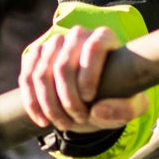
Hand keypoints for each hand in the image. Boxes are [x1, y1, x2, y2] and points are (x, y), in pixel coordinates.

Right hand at [19, 25, 139, 132]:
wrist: (93, 101)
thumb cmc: (116, 98)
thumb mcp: (132, 107)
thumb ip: (126, 109)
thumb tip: (98, 109)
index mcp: (105, 37)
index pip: (94, 47)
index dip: (88, 75)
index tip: (90, 99)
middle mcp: (78, 34)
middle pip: (63, 64)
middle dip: (68, 99)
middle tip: (79, 119)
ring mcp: (54, 43)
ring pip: (41, 74)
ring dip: (50, 105)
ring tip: (64, 123)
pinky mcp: (35, 55)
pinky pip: (26, 78)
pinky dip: (33, 103)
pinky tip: (43, 120)